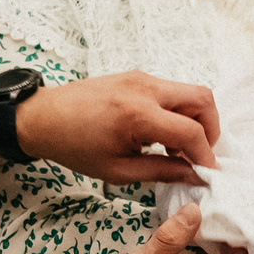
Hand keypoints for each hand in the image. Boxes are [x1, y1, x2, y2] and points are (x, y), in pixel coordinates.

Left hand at [17, 72, 220, 186]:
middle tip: (200, 154)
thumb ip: (162, 171)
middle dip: (211, 129)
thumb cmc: (74, 146)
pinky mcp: (137, 77)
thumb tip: (194, 176)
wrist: (42, 117)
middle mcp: (144, 88)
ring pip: (189, 92)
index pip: (191, 131)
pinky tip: (162, 135)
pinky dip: (178, 112)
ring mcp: (141, 78)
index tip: (209, 174)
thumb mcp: (118, 170)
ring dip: (194, 120)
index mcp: (138, 114)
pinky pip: (171, 91)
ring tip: (178, 148)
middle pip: (203, 99)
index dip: (206, 156)